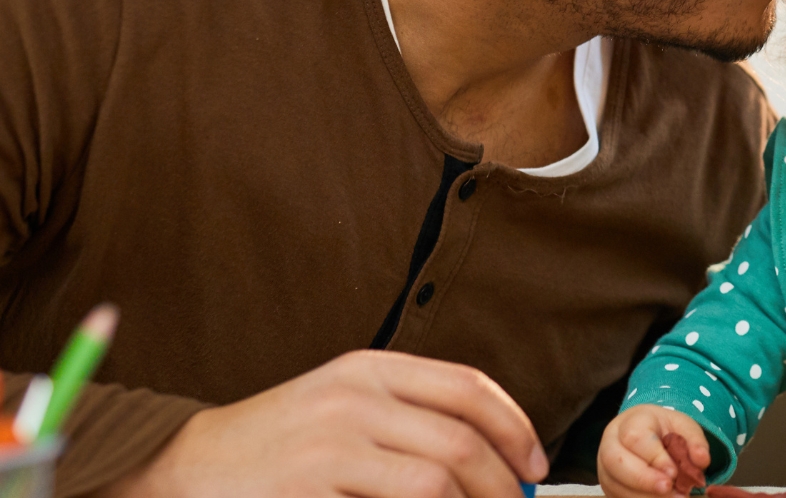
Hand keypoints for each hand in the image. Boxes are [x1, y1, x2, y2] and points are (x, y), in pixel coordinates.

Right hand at [107, 349, 545, 497]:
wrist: (180, 470)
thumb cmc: (275, 446)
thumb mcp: (344, 406)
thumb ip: (411, 418)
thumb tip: (496, 455)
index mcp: (368, 370)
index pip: (469, 390)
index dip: (516, 431)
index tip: (535, 468)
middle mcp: (352, 401)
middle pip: (461, 444)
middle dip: (501, 487)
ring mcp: (327, 449)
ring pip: (435, 484)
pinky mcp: (306, 492)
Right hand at [599, 404, 709, 497]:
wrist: (646, 434)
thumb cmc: (664, 430)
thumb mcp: (683, 426)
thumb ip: (695, 440)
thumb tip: (702, 461)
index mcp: (629, 421)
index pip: (635, 437)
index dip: (654, 457)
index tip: (673, 473)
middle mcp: (611, 443)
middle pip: (616, 461)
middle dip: (643, 479)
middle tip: (668, 488)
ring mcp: (605, 466)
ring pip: (614, 483)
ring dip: (643, 496)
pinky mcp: (608, 486)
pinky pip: (617, 497)